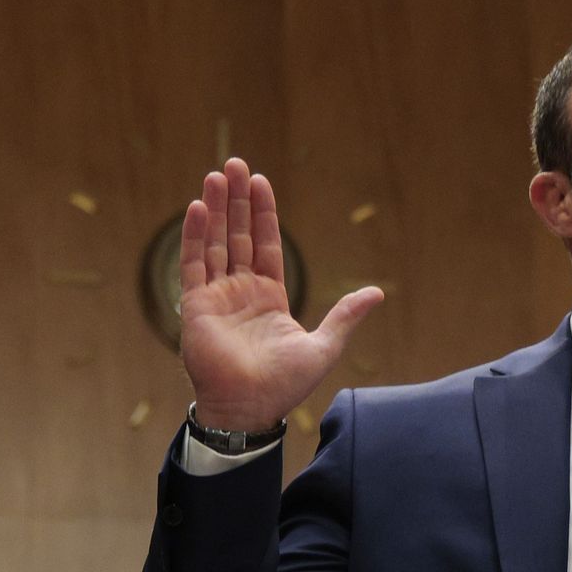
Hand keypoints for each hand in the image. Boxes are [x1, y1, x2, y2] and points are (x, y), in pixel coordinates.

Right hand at [178, 158, 383, 431]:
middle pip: (239, 234)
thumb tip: (377, 293)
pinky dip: (195, 235)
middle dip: (238, 200)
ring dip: (216, 208)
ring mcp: (217, 296)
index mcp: (269, 296)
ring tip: (216, 174)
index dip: (264, 213)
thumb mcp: (324, 345)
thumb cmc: (285, 384)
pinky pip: (194, 263)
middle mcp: (241, 290)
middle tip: (234, 163)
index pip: (266, 244)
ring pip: (216, 241)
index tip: (261, 181)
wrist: (251, 408)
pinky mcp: (196, 305)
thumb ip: (345, 316)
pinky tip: (199, 207)